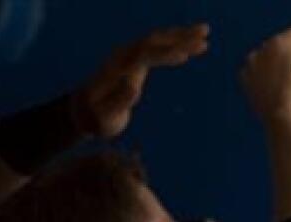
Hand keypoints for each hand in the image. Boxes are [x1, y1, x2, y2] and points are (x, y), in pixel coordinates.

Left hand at [73, 23, 208, 138]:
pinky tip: (191, 45)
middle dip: (179, 38)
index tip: (185, 56)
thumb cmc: (96, 117)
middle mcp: (124, 55)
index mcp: (119, 67)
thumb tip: (133, 86)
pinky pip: (158, 47)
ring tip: (205, 34)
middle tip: (205, 36)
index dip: (165, 54)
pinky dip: (175, 43)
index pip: (144, 54)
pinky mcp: (136, 60)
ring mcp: (130, 56)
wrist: (84, 109)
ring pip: (158, 39)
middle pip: (154, 40)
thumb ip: (118, 102)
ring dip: (181, 35)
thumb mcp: (104, 116)